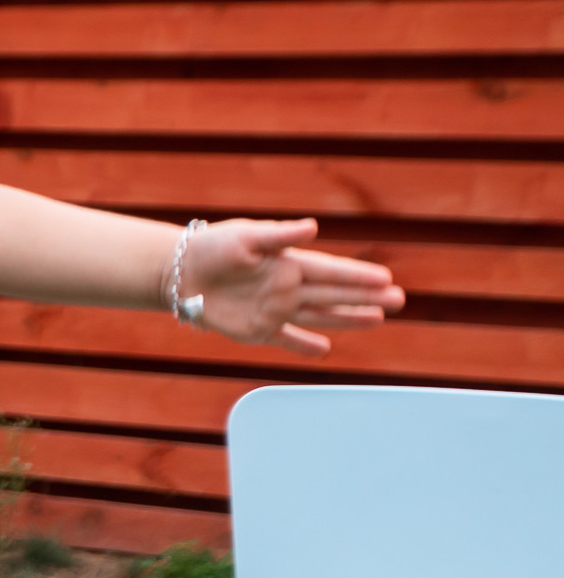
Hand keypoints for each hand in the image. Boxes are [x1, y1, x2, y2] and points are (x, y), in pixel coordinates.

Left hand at [179, 219, 403, 356]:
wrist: (178, 271)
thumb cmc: (211, 247)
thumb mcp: (245, 236)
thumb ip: (280, 235)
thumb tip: (313, 228)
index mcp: (288, 263)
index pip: (331, 271)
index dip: (358, 276)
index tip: (386, 278)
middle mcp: (287, 287)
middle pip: (333, 295)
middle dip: (365, 298)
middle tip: (398, 300)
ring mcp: (274, 310)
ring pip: (319, 316)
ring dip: (348, 319)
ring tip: (378, 319)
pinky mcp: (256, 330)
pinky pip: (286, 340)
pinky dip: (303, 346)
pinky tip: (324, 349)